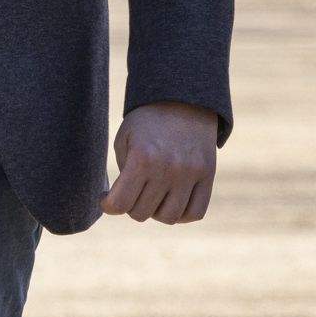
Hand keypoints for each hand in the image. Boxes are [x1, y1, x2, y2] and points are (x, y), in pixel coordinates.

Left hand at [103, 102, 218, 224]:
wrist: (184, 98)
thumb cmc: (147, 122)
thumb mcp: (125, 140)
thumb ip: (122, 174)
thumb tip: (123, 206)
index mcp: (142, 157)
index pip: (119, 205)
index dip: (108, 206)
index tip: (107, 199)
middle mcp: (168, 168)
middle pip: (141, 214)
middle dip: (132, 206)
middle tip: (132, 192)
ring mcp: (191, 173)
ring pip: (169, 218)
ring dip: (156, 212)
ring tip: (153, 197)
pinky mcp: (208, 174)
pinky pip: (195, 212)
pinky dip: (182, 214)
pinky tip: (172, 202)